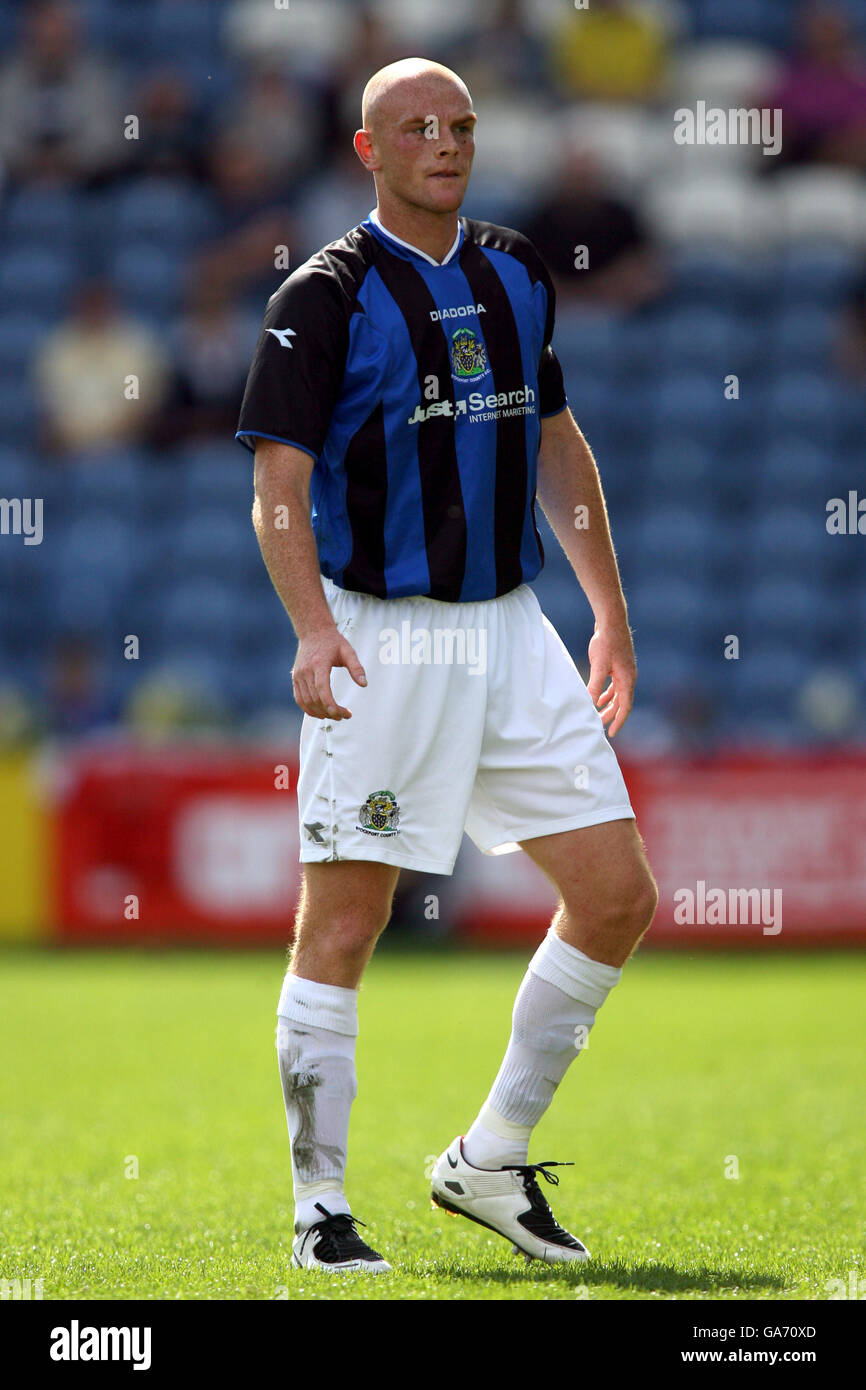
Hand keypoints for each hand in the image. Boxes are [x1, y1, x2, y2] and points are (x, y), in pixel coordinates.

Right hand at [292, 626, 366, 719]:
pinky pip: (299, 699)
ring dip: (320, 713)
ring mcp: (298, 675)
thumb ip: (357, 668)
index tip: (343, 714)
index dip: (331, 705)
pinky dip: (308, 709)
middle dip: (330, 712)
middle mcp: (306, 671)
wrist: (313, 631)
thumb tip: (364, 684)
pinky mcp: (295, 678)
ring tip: (335, 716)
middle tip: (344, 716)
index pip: (322, 689)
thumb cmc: (332, 642)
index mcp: (319, 664)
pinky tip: (320, 713)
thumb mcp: (348, 651)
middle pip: (316, 699)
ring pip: (307, 701)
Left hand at [585, 619, 635, 737]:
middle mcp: (629, 676)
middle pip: (621, 702)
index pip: (625, 706)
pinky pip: (614, 685)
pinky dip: (607, 693)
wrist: (611, 621)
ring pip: (617, 694)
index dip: (618, 721)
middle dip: (611, 715)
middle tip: (599, 725)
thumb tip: (591, 703)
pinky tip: (598, 697)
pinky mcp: (617, 665)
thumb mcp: (599, 665)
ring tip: (597, 713)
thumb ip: (595, 685)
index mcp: (628, 679)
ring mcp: (624, 671)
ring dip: (608, 704)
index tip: (611, 733)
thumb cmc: (606, 642)